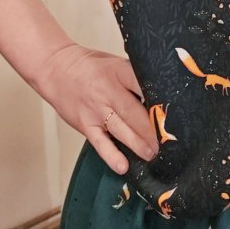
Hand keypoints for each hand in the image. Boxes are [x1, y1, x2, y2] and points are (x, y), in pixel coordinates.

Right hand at [34, 42, 157, 173]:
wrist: (55, 68)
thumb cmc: (91, 66)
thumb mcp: (116, 63)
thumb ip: (135, 78)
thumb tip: (163, 93)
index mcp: (119, 72)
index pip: (142, 85)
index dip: (158, 100)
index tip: (174, 114)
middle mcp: (107, 91)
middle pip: (133, 112)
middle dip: (152, 129)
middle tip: (169, 142)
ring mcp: (95, 109)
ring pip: (120, 129)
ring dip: (138, 143)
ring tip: (153, 154)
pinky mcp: (85, 124)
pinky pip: (99, 142)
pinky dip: (111, 155)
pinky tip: (122, 165)